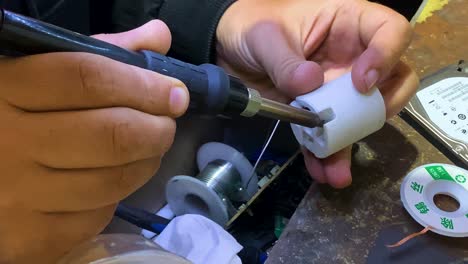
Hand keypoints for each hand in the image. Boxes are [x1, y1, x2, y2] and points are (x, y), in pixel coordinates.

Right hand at [0, 21, 187, 262]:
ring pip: (112, 180)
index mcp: (9, 87)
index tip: (175, 94)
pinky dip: (116, 196)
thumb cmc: (14, 115)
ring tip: (148, 150)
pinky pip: (96, 216)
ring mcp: (16, 195)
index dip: (143, 85)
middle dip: (157, 129)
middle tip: (166, 124)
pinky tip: (111, 180)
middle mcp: (8, 141)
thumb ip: (100, 51)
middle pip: (111, 135)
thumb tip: (159, 37)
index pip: (89, 79)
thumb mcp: (44, 71)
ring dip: (146, 163)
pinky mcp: (29, 238)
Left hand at [216, 0, 418, 187]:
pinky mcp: (321, 111)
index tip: (361, 82)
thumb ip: (285, 60)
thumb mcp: (264, 37)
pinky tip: (321, 170)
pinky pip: (333, 134)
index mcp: (347, 23)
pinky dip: (328, 154)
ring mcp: (339, 87)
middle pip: (393, 78)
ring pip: (364, 116)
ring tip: (337, 171)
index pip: (391, 31)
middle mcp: (353, 56)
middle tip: (359, 121)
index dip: (387, 55)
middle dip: (382, 105)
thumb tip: (311, 85)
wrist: (229, 52)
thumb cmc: (251, 27)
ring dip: (352, 143)